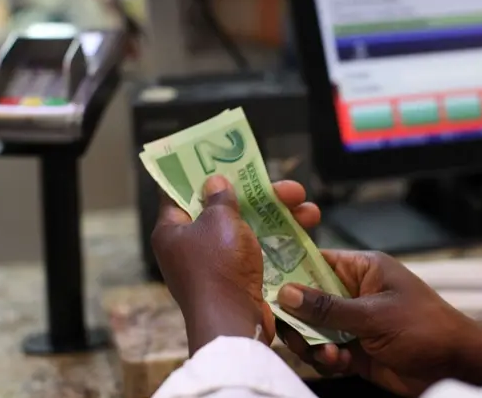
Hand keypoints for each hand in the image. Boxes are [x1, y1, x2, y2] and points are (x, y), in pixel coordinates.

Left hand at [151, 175, 320, 354]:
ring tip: (308, 207)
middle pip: (224, 210)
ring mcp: (215, 264)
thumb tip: (214, 182)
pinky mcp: (237, 279)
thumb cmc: (218, 267)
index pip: (178, 193)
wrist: (232, 323)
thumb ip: (219, 198)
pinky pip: (257, 251)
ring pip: (247, 230)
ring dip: (277, 217)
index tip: (218, 158)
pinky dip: (276, 240)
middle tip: (287, 186)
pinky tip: (303, 229)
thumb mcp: (219, 221)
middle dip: (257, 196)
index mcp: (172, 230)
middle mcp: (190, 247)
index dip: (198, 174)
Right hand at [277, 251, 481, 396]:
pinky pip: (326, 351)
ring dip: (313, 342)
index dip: (290, 269)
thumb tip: (286, 293)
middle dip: (297, 315)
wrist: (456, 367)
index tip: (266, 281)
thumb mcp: (374, 315)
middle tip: (289, 328)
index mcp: (362, 269)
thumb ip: (327, 307)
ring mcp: (353, 322)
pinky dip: (327, 358)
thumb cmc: (426, 328)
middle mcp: (354, 293)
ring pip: (313, 328)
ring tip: (325, 353)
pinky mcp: (355, 349)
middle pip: (308, 298)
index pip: (317, 261)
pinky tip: (339, 362)